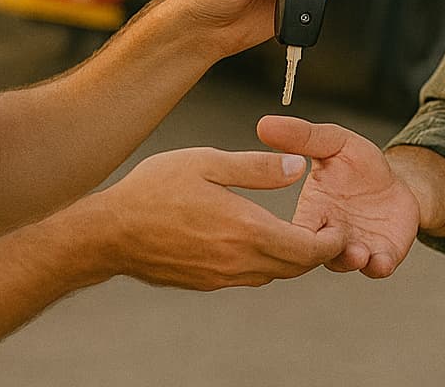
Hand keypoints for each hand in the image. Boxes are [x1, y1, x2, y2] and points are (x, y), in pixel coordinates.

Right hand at [93, 147, 342, 289]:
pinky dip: (263, 261)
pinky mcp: (206, 283)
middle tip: (324, 228)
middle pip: (295, 267)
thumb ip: (257, 167)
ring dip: (290, 258)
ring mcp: (221, 276)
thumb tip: (298, 168)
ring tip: (294, 231)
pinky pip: (248, 276)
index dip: (330, 240)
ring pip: (273, 274)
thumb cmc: (155, 189)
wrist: (110, 233)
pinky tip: (255, 238)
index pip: (307, 249)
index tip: (335, 223)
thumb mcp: (208, 162)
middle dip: (316, 250)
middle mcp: (238, 261)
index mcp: (247, 230)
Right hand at [257, 116, 419, 277]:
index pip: (291, 229)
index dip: (291, 233)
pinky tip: (380, 261)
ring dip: (349, 261)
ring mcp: (354, 247)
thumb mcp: (332, 142)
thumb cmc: (356, 164)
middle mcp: (328, 234)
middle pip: (313, 252)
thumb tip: (264, 124)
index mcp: (310, 211)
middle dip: (320, 251)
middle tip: (330, 242)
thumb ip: (302, 137)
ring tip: (357, 254)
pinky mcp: (382, 254)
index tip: (300, 227)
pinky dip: (379, 266)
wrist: (396, 180)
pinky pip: (378, 266)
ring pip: (345, 263)